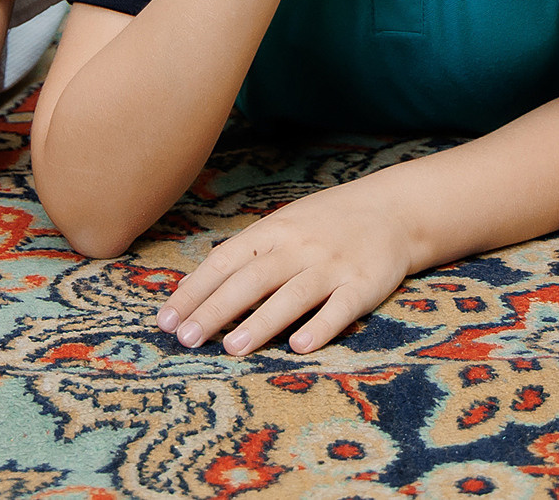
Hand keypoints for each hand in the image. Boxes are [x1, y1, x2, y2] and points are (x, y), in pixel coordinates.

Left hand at [156, 182, 415, 355]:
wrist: (392, 210)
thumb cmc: (325, 223)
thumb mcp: (282, 227)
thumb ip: (243, 257)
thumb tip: (191, 290)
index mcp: (273, 232)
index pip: (225, 261)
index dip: (195, 290)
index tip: (166, 319)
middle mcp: (299, 247)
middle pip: (252, 279)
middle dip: (216, 309)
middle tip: (187, 339)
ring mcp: (333, 265)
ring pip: (293, 294)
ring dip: (262, 321)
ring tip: (233, 348)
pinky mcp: (364, 284)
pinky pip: (340, 307)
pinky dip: (321, 326)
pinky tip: (300, 346)